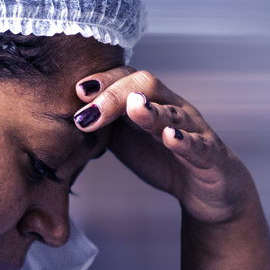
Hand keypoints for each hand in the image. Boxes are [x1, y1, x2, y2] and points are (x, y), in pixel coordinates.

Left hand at [72, 68, 255, 224]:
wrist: (207, 192)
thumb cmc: (164, 159)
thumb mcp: (125, 139)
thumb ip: (101, 125)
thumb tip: (59, 117)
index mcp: (151, 102)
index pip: (126, 77)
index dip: (103, 81)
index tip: (77, 91)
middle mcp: (173, 108)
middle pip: (146, 85)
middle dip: (115, 95)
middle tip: (89, 112)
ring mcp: (193, 130)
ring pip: (173, 111)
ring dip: (151, 109)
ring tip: (133, 106)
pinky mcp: (210, 155)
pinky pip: (198, 145)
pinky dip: (184, 141)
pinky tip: (170, 138)